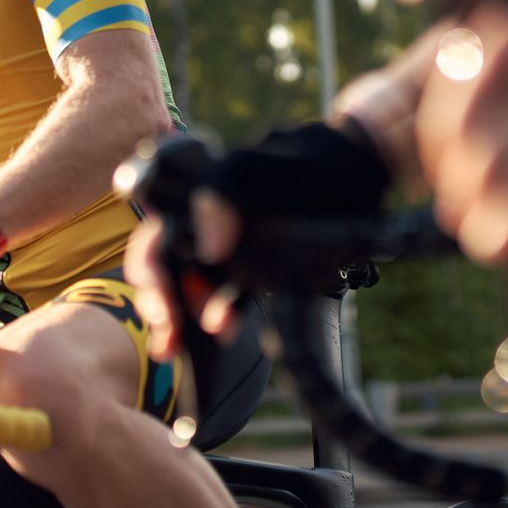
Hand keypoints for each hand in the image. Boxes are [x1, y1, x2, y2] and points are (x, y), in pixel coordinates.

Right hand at [125, 121, 392, 360]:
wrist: (361, 168)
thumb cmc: (314, 162)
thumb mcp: (273, 167)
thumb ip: (230, 186)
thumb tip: (207, 244)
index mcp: (202, 184)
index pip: (152, 220)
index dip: (147, 254)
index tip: (153, 285)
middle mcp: (206, 210)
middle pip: (163, 252)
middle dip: (156, 293)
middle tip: (165, 328)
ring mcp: (229, 238)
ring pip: (189, 277)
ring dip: (177, 312)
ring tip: (174, 345)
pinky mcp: (254, 263)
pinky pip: (228, 290)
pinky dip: (221, 311)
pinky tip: (225, 329)